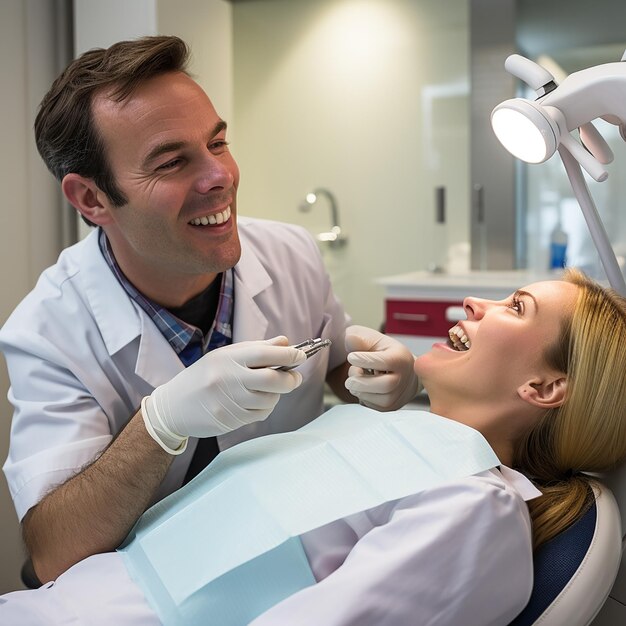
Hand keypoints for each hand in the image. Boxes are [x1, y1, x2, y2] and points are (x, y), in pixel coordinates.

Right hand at [141, 336, 305, 452]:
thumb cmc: (204, 376)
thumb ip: (257, 349)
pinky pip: (260, 414)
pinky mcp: (230, 419)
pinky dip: (265, 408)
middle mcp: (229, 379)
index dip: (288, 354)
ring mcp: (229, 401)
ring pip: (269, 399)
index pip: (265, 354)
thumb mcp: (225, 356)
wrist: (173, 406)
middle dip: (290, 379)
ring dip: (277, 395)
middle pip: (273, 379)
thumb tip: (285, 342)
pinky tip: (256, 402)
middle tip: (294, 377)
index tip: (301, 355)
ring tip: (270, 390)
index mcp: (228, 358)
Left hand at [344, 325, 418, 410]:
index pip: (386, 361)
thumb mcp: (372, 339)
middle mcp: (405, 377)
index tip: (351, 357)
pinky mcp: (391, 406)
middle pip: (386, 385)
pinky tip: (362, 389)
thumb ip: (360, 338)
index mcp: (401, 357)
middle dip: (363, 382)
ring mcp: (399, 394)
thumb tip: (350, 339)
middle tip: (350, 378)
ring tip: (355, 380)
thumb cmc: (384, 352)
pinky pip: (375, 407)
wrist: (401, 371)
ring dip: (361, 391)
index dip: (366, 360)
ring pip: (381, 399)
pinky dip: (363, 398)